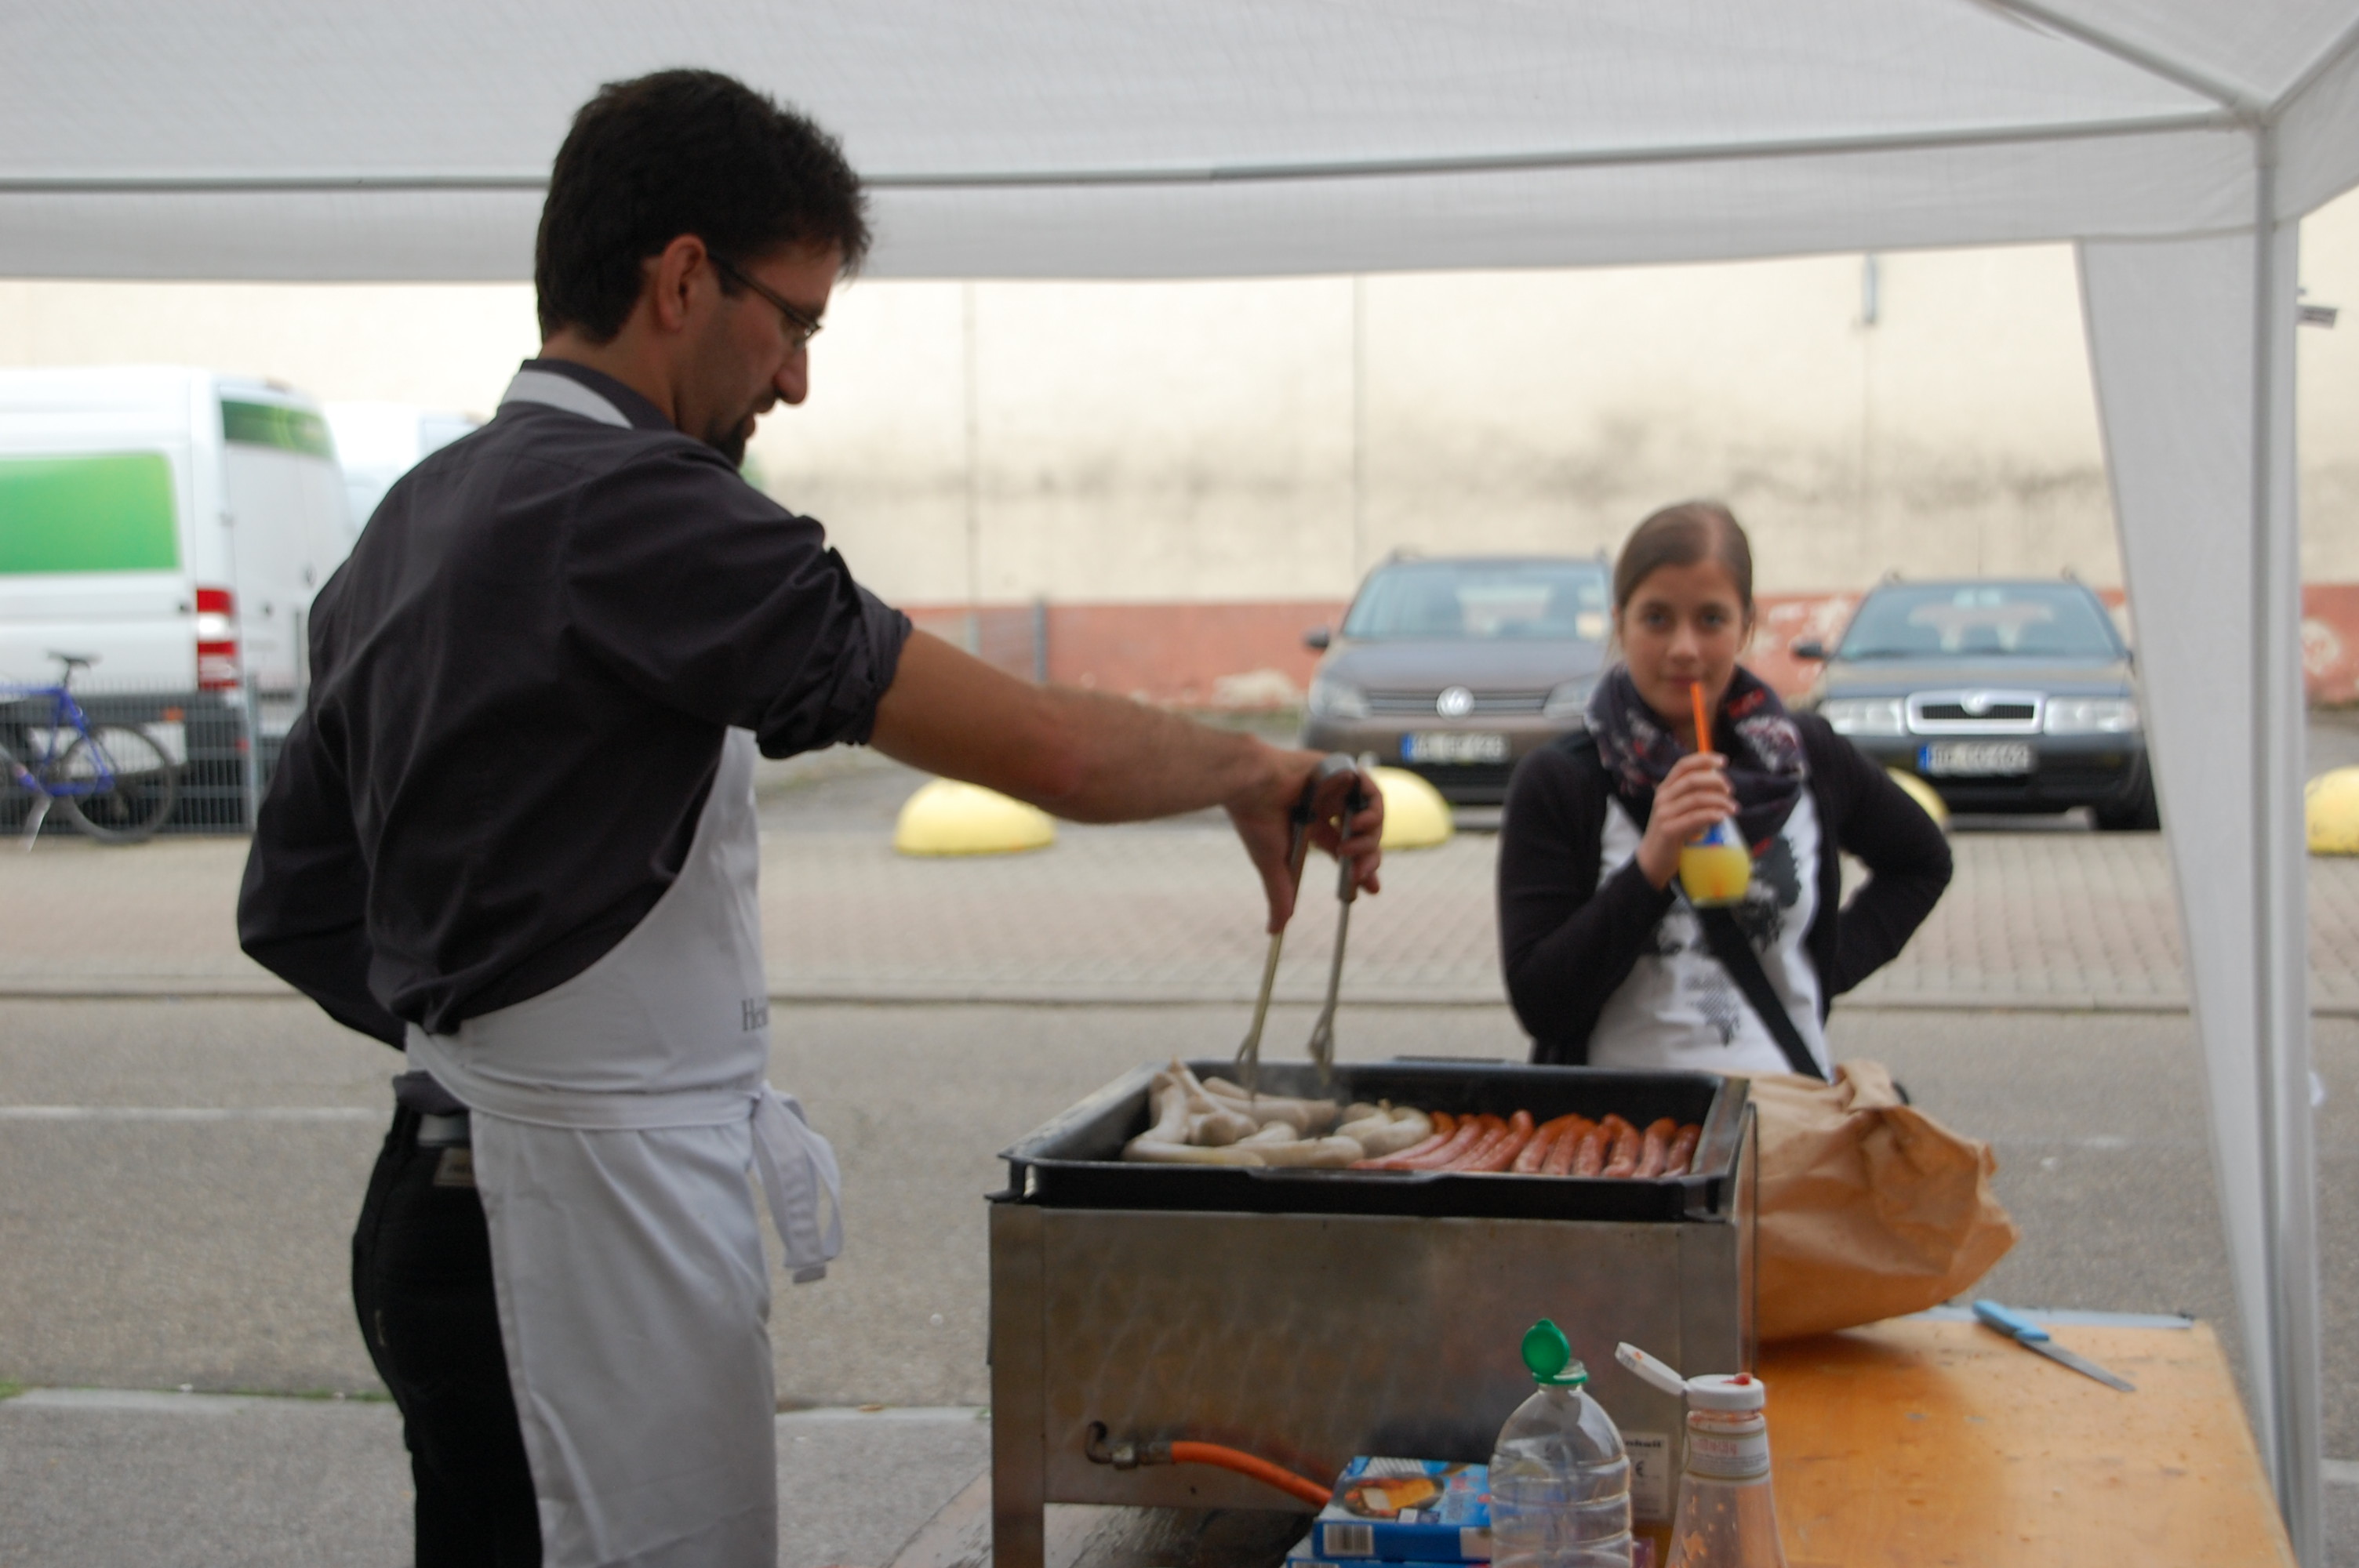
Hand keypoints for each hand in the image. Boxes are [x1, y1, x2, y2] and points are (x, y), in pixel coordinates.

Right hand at [1226, 750, 1384, 931]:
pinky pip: (1372, 792)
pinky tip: (1360, 824)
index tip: (1371, 890)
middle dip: (1369, 860)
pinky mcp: (1343, 771)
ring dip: (1370, 839)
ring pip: (1371, 817)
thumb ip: (1280, 895)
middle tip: (1363, 875)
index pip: (1346, 848)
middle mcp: (1328, 806)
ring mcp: (1336, 788)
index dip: (1362, 868)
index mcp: (1313, 824)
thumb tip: (1274, 932)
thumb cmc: (1256, 820)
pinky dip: (1373, 811)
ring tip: (1351, 849)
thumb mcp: (1273, 865)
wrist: (1250, 786)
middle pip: (1363, 836)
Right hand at [1635, 751, 1735, 888]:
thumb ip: (1694, 795)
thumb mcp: (1679, 809)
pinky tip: (1722, 817)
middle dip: (1716, 782)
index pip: (1683, 766)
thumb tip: (1718, 781)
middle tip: (1730, 791)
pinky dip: (1712, 815)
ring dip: (1720, 801)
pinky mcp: (1669, 830)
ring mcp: (1664, 814)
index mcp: (1665, 788)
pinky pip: (1694, 818)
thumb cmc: (1672, 831)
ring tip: (1732, 808)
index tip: (1723, 761)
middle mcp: (1662, 798)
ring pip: (1696, 799)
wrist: (1653, 858)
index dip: (1703, 759)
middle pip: (1692, 780)